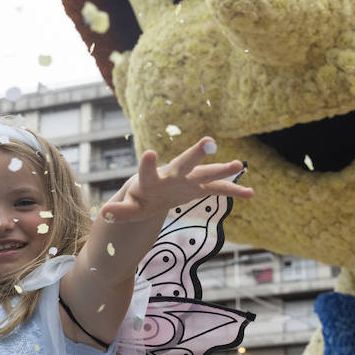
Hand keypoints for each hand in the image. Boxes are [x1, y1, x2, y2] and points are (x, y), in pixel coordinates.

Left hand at [99, 137, 253, 224]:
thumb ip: (119, 211)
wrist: (153, 194)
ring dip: (221, 170)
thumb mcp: (129, 209)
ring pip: (206, 173)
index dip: (149, 165)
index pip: (148, 171)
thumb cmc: (138, 200)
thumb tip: (104, 213)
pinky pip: (218, 189)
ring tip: (239, 164)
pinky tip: (251, 193)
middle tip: (207, 141)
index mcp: (151, 180)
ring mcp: (188, 180)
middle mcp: (171, 174)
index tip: (150, 154)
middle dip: (195, 154)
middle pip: (183, 163)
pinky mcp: (199, 187)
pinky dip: (233, 192)